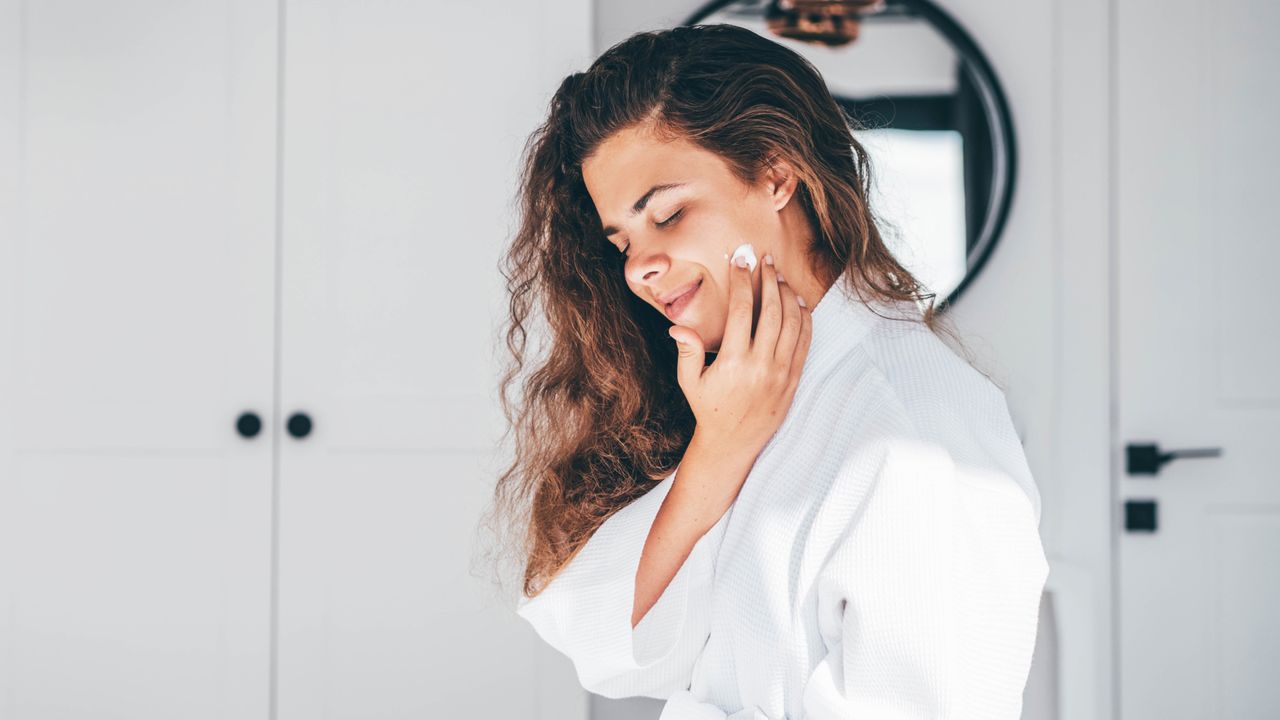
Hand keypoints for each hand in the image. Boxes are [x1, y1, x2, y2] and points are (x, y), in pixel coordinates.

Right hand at [667, 250, 812, 455]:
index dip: (741, 281)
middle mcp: (760, 365)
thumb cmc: (708, 408)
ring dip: (788, 296)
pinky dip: (804, 320)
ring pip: (792, 324)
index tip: (741, 261)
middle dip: (768, 280)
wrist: (732, 443)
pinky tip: (798, 304)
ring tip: (780, 277)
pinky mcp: (793, 380)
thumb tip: (676, 327)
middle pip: (771, 311)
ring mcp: (780, 373)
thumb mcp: (689, 382)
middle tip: (765, 260)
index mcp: (733, 362)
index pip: (740, 310)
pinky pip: (804, 343)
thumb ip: (687, 351)